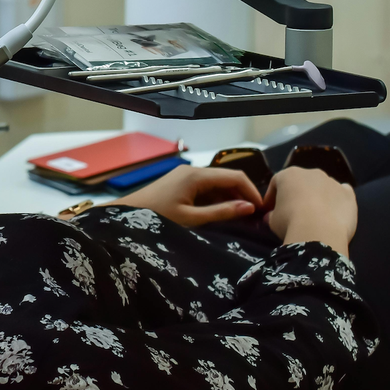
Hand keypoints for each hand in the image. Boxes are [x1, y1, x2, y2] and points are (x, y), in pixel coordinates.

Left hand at [116, 165, 261, 226]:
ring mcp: (186, 176)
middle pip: (227, 178)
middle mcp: (193, 170)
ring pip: (218, 184)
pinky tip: (224, 214)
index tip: (263, 210)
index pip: (235, 176)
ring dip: (231, 198)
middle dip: (243, 195)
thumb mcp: (192, 219)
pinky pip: (206, 188)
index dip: (252, 192)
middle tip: (256, 217)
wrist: (126, 215)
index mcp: (196, 175)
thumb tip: (250, 208)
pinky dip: (218, 199)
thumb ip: (222, 212)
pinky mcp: (181, 183)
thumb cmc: (157, 217)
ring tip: (243, 219)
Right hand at [264, 166, 356, 254]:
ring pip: (322, 186)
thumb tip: (270, 216)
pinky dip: (338, 199)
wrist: (319, 231)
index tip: (270, 210)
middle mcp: (310, 173)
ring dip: (318, 196)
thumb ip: (271, 215)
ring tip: (316, 215)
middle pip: (301, 182)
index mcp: (288, 174)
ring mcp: (332, 181)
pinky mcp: (348, 193)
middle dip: (297, 195)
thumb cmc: (290, 221)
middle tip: (293, 212)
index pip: (276, 183)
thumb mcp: (272, 221)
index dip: (272, 197)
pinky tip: (335, 211)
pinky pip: (342, 192)